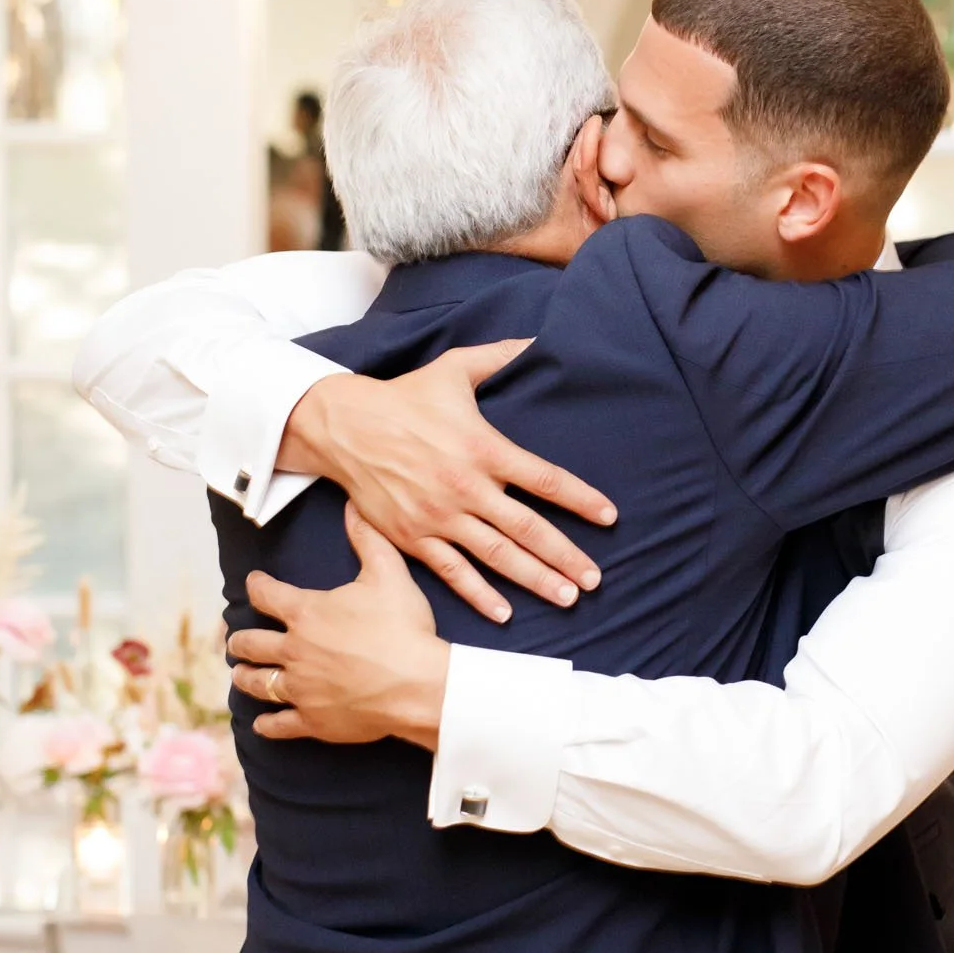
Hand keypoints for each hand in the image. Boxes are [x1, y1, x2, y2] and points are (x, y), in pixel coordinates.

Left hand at [229, 507, 450, 746]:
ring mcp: (300, 688)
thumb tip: (353, 507)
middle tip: (239, 640)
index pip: (265, 594)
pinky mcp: (312, 720)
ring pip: (256, 682)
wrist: (419, 685)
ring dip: (246, 676)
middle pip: (249, 643)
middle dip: (240, 639)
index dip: (257, 585)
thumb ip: (367, 539)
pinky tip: (262, 722)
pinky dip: (267, 723)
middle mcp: (293, 650)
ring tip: (242, 674)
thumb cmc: (403, 628)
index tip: (255, 583)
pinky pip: (279, 724)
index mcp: (305, 613)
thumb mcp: (389, 574)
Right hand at [278, 338, 615, 625]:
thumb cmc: (404, 397)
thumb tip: (536, 339)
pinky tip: (505, 613)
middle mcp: (466, 487)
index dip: (580, 499)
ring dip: (534, 579)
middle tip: (596, 579)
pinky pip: (452, 571)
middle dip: (565, 556)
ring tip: (568, 598)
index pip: (544, 479)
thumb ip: (499, 356)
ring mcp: (440, 516)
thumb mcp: (453, 369)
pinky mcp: (414, 536)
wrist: (344, 426)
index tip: (609, 516)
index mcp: (483, 448)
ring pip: (497, 555)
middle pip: (528, 528)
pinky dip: (479, 594)